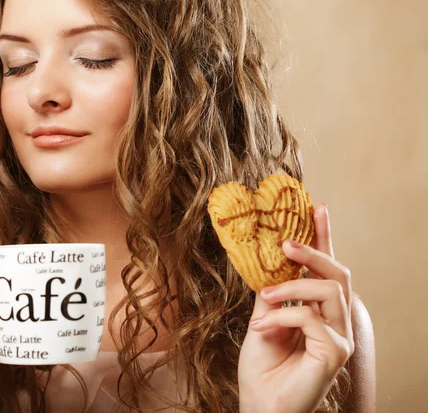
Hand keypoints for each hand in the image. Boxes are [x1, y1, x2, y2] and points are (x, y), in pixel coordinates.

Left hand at [238, 204, 353, 412]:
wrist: (260, 404)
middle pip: (339, 273)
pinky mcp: (335, 353)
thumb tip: (267, 257)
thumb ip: (271, 290)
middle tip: (285, 242)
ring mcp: (339, 337)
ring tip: (265, 298)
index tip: (317, 206)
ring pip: (328, 290)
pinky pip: (310, 319)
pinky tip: (261, 328)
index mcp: (318, 309)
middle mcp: (335, 321)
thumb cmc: (262, 366)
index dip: (324, 236)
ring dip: (291, 287)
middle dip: (313, 250)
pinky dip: (281, 317)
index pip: (326, 267)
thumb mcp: (263, 317)